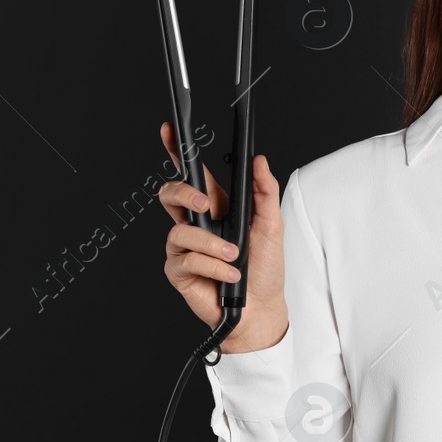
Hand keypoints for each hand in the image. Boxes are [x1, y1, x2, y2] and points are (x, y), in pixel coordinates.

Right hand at [157, 121, 287, 352]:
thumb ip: (265, 192)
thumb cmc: (265, 270)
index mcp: (215, 208)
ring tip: (235, 257)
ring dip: (213, 244)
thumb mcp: (272, 226)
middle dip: (184, 193)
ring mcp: (184, 248)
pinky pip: (187, 259)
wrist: (262, 310)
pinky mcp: (179, 271)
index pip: (192, 176)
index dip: (177, 152)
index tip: (169, 131)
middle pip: (170, 194)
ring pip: (180, 230)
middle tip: (206, 203)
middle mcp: (195, 225)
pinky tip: (229, 275)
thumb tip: (259, 162)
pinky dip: (213, 267)